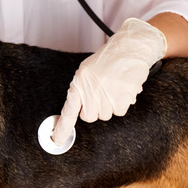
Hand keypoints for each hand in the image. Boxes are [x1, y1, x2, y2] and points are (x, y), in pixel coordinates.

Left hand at [52, 18, 166, 144]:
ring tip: (115, 87)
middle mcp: (91, 89)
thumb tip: (80, 110)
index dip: (63, 127)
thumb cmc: (109, 60)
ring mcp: (107, 93)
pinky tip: (124, 89)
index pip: (69, 110)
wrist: (130, 47)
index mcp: (79, 82)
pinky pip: (120, 111)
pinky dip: (123, 103)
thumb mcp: (87, 71)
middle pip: (90, 116)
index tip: (57, 139)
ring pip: (106, 115)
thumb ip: (82, 89)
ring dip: (111, 105)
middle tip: (103, 94)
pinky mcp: (123, 96)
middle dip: (96, 109)